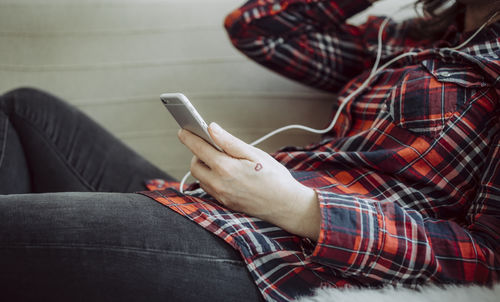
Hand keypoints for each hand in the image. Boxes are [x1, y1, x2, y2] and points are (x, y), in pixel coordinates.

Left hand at [178, 123, 320, 240]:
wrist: (287, 206)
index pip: (198, 149)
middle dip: (198, 154)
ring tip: (222, 160)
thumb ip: (229, 142)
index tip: (183, 130)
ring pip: (201, 178)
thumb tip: (211, 128)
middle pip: (195, 165)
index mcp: (225, 168)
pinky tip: (227, 173)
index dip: (189, 137)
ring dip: (205, 167)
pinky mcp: (225, 204)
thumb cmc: (275, 177)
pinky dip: (212, 178)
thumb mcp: (254, 154)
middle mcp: (219, 184)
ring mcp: (221, 196)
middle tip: (212, 146)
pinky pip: (210, 188)